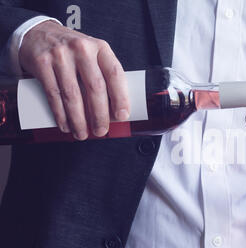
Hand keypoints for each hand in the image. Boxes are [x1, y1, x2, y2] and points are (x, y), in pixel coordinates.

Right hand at [19, 21, 129, 139]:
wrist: (39, 33)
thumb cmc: (72, 50)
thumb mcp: (93, 55)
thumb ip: (104, 76)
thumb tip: (114, 110)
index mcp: (100, 48)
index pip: (115, 74)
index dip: (121, 97)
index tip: (122, 115)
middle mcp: (82, 49)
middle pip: (95, 87)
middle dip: (99, 114)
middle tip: (101, 130)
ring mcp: (60, 55)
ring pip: (73, 95)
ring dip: (79, 119)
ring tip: (82, 133)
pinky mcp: (42, 63)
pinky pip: (53, 94)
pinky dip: (60, 114)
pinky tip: (65, 125)